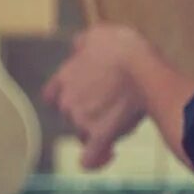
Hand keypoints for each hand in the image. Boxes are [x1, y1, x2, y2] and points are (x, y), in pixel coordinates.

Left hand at [43, 25, 154, 170]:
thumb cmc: (124, 49)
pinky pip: (91, 158)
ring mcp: (82, 122)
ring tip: (123, 119)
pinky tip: (110, 154)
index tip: (82, 97)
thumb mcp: (100, 34)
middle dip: (89, 113)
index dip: (65, 98)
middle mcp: (68, 102)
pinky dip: (98, 159)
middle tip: (115, 103)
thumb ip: (84, 43)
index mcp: (65, 78)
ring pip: (84, 134)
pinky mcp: (100, 137)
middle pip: (71, 116)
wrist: (142, 70)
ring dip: (99, 131)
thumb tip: (78, 46)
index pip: (51, 95)